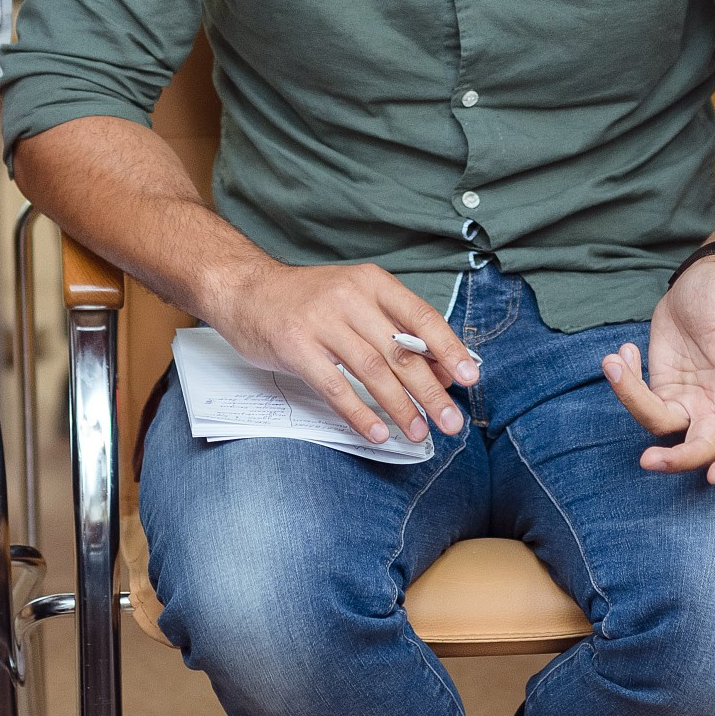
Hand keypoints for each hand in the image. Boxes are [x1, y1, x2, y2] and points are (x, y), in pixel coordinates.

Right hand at [208, 262, 479, 447]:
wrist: (245, 289)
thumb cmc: (306, 300)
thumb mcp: (354, 300)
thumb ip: (392, 329)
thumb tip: (439, 370)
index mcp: (372, 282)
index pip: (421, 316)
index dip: (448, 348)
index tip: (469, 377)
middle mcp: (350, 297)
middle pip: (400, 351)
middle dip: (431, 391)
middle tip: (452, 421)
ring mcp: (321, 321)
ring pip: (373, 370)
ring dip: (400, 407)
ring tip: (419, 433)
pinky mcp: (295, 346)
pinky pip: (334, 386)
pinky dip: (358, 412)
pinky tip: (376, 432)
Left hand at [602, 256, 714, 483]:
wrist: (701, 282)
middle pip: (701, 448)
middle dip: (677, 460)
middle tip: (647, 459)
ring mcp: (688, 399)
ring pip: (663, 427)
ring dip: (633, 402)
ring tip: (615, 361)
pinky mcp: (664, 388)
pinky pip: (640, 401)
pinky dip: (625, 383)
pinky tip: (623, 353)